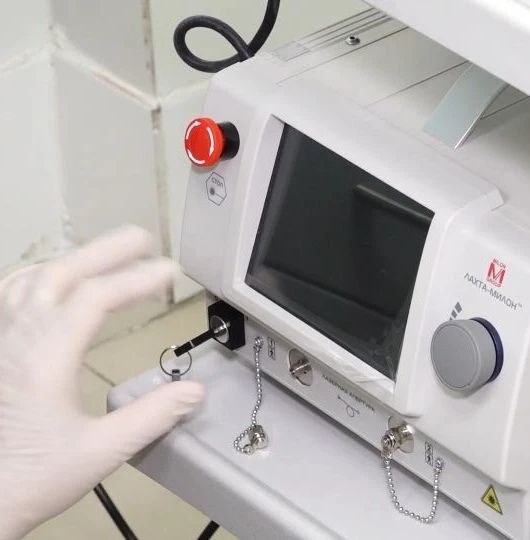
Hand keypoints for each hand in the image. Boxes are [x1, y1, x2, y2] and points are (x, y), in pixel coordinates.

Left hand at [0, 227, 205, 538]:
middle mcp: (16, 342)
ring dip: (72, 261)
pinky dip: (37, 280)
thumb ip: (152, 416)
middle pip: (60, 273)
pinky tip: (49, 285)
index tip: (170, 273)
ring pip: (29, 281)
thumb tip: (191, 392)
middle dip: (106, 251)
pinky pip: (9, 299)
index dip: (137, 279)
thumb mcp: (102, 451)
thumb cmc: (28, 479)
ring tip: (104, 258)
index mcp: (45, 359)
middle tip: (144, 241)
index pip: (95, 297)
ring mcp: (0, 346)